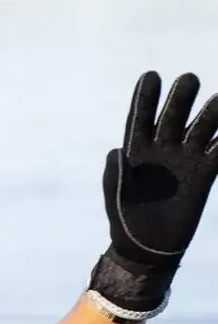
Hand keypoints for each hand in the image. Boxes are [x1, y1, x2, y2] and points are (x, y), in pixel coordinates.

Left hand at [102, 71, 217, 264]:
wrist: (146, 247)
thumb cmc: (124, 220)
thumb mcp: (116, 198)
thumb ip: (115, 175)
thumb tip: (116, 151)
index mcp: (137, 152)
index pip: (141, 120)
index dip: (145, 99)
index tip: (150, 76)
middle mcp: (163, 151)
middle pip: (174, 118)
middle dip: (181, 99)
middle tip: (189, 79)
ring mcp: (185, 161)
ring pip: (200, 130)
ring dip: (211, 115)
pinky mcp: (203, 175)